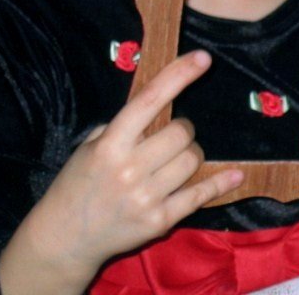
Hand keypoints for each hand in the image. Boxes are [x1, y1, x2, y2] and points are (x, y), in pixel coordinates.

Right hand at [0, 51, 243, 294]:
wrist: (63, 239)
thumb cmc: (78, 184)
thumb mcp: (90, 147)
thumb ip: (123, 126)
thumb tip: (161, 100)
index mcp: (110, 145)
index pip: (149, 100)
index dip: (178, 76)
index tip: (204, 58)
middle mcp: (128, 169)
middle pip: (181, 133)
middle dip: (182, 131)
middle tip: (170, 139)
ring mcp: (145, 197)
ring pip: (193, 160)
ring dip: (190, 155)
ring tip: (173, 162)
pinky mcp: (160, 220)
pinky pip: (200, 194)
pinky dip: (220, 183)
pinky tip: (235, 175)